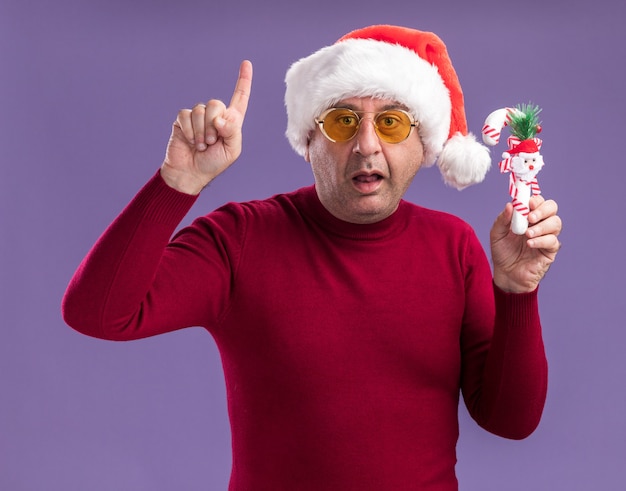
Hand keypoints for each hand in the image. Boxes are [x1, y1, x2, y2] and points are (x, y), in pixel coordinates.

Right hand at [160, 60, 252, 194]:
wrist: (190, 173)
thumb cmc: (213, 163)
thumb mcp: (231, 151)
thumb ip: (232, 132)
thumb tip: (220, 118)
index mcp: (231, 122)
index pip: (239, 97)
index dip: (243, 81)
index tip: (246, 63)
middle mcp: (215, 115)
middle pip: (216, 103)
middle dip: (213, 125)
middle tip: (211, 143)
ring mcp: (198, 117)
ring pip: (200, 110)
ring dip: (201, 131)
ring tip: (201, 146)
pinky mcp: (183, 120)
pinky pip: (186, 115)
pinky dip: (190, 130)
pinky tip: (190, 141)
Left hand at [491, 195, 561, 292]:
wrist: (506, 274)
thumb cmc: (502, 253)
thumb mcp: (496, 235)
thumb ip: (502, 220)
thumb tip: (510, 205)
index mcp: (527, 217)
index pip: (538, 202)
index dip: (535, 199)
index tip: (528, 203)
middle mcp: (539, 224)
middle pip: (552, 208)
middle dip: (542, 210)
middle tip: (530, 218)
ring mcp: (546, 236)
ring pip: (556, 223)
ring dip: (542, 226)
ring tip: (527, 234)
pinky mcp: (550, 250)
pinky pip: (553, 241)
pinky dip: (542, 240)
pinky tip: (530, 244)